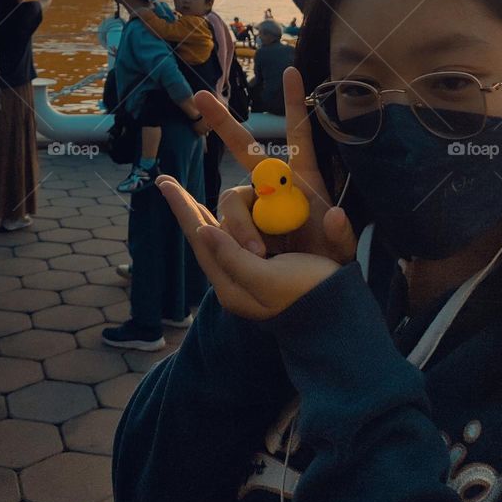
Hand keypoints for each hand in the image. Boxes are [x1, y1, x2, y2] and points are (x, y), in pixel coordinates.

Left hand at [156, 176, 340, 319]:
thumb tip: (204, 231)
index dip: (182, 208)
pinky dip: (230, 220)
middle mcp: (233, 277)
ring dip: (215, 213)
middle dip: (186, 207)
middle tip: (165, 183)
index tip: (164, 183)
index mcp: (230, 283)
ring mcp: (248, 271)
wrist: (337, 318)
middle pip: (204, 234)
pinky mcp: (263, 265)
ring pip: (221, 233)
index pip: (200, 237)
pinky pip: (238, 237)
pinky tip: (222, 213)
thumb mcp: (267, 279)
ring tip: (196, 201)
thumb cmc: (305, 294)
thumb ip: (232, 257)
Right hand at [157, 66, 356, 317]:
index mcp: (302, 181)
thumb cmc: (326, 264)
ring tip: (258, 252)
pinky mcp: (238, 227)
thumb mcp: (340, 253)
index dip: (295, 103)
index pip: (299, 134)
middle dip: (222, 120)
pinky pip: (223, 224)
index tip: (293, 70)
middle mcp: (273, 186)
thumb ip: (341, 235)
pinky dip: (221, 233)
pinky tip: (223, 244)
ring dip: (241, 223)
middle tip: (200, 96)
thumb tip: (334, 213)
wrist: (305, 293)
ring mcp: (253, 205)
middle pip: (244, 149)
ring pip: (232, 200)